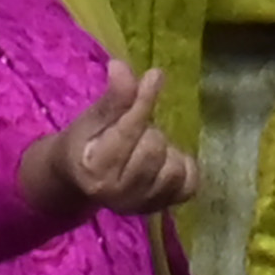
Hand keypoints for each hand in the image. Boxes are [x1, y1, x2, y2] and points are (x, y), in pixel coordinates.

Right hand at [22, 67, 198, 222]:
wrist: (83, 181)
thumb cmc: (86, 145)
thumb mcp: (92, 119)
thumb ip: (112, 98)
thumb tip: (121, 66)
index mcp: (95, 169)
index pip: (128, 130)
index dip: (143, 100)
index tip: (155, 76)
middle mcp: (120, 194)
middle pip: (154, 147)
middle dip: (148, 130)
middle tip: (135, 131)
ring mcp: (144, 205)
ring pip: (175, 168)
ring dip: (166, 150)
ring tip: (147, 146)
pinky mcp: (164, 208)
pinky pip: (191, 183)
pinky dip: (184, 166)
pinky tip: (166, 160)